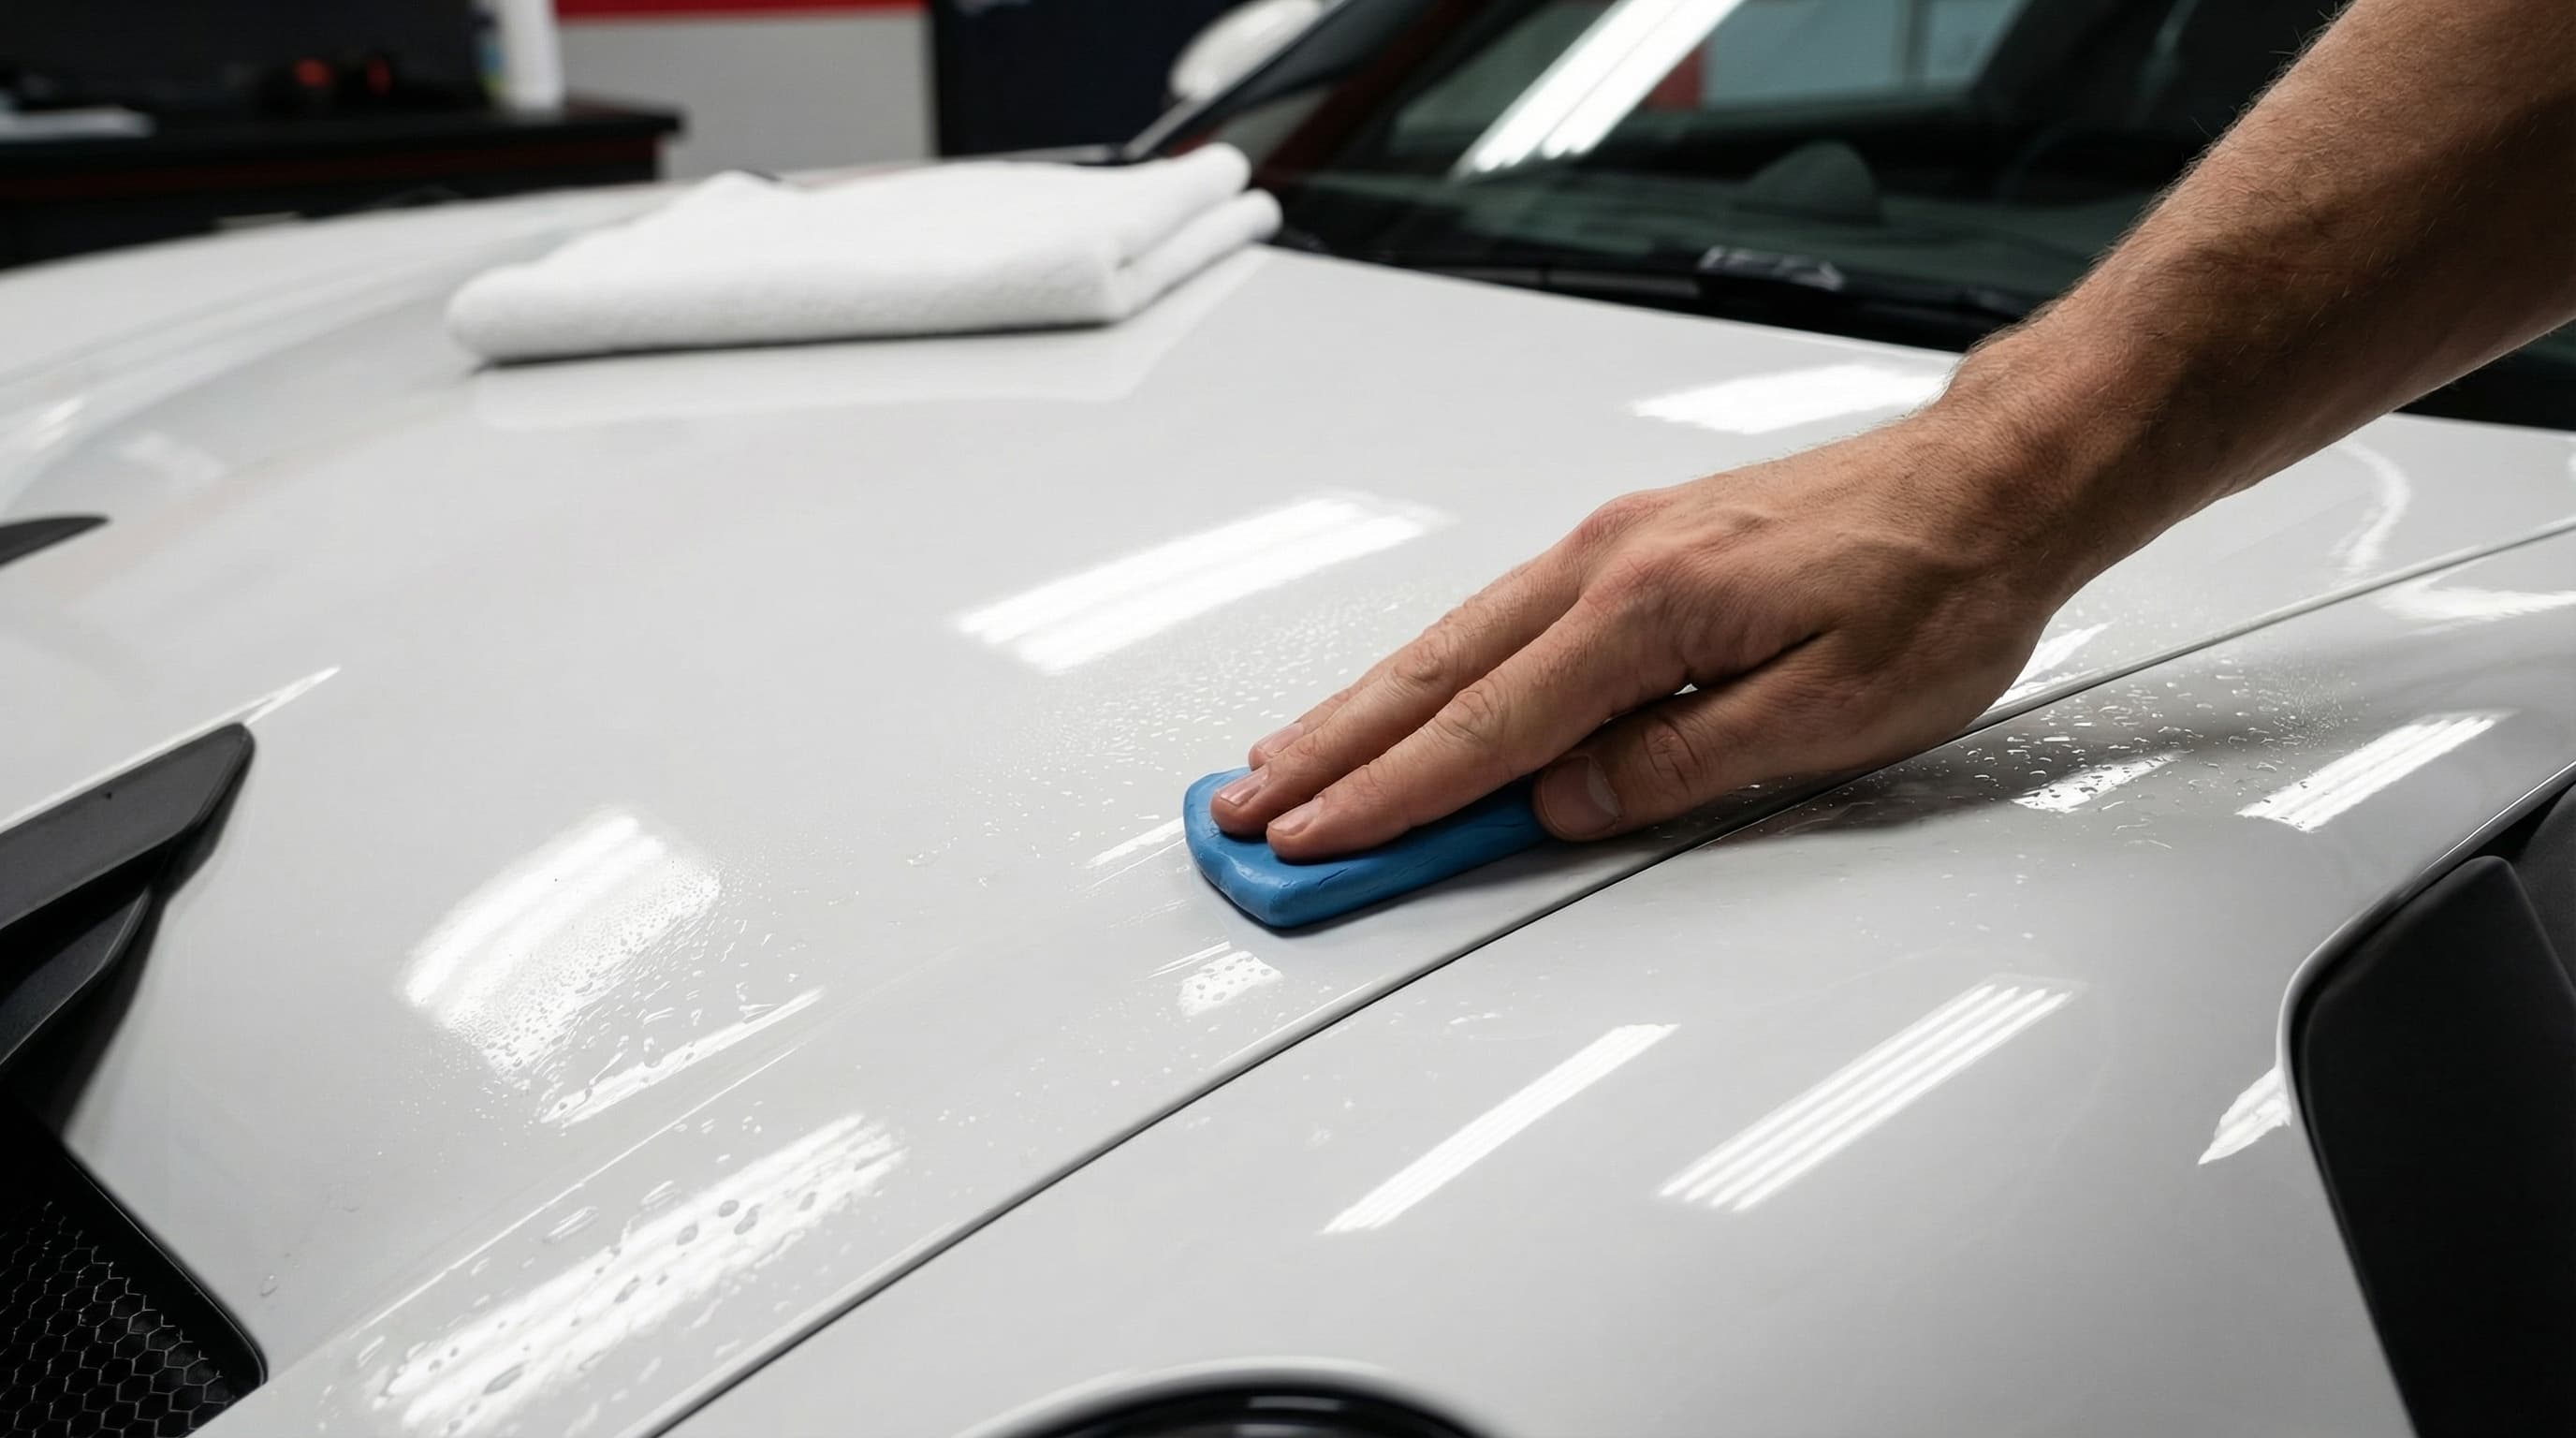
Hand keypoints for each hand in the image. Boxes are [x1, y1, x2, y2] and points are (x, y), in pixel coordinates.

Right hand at [1210, 414, 2111, 858]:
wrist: (1995, 479)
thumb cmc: (1937, 587)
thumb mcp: (1829, 715)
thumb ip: (1680, 764)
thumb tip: (1565, 801)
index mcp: (1649, 609)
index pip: (1489, 731)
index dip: (1391, 799)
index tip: (1313, 844)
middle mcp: (1606, 562)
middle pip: (1434, 676)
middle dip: (1331, 751)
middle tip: (1245, 810)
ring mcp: (1610, 544)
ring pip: (1453, 641)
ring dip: (1362, 707)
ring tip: (1288, 761)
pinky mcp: (1630, 545)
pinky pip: (1498, 618)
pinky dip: (1430, 668)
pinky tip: (1402, 695)